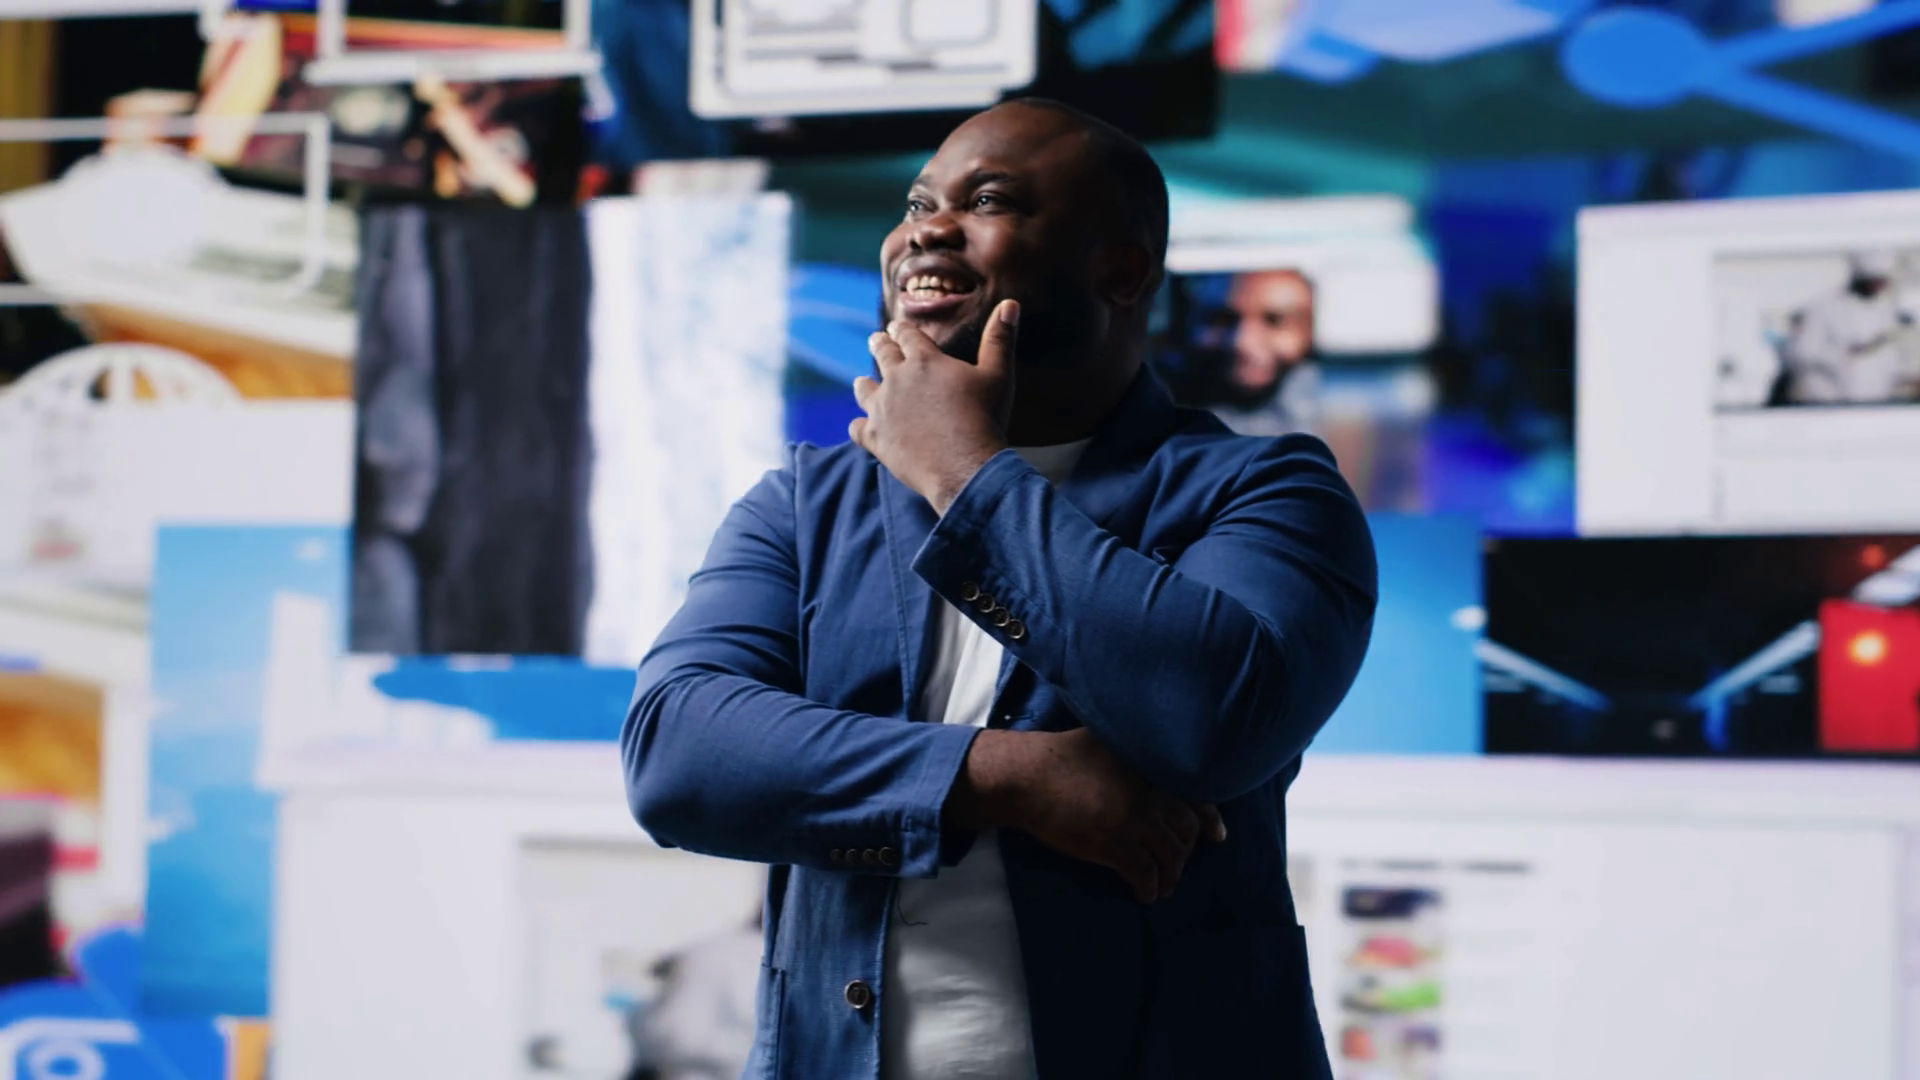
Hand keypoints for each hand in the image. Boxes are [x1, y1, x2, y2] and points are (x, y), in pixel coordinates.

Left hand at [850, 301, 1018, 514]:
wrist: (965, 465)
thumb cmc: (985, 419)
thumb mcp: (998, 375)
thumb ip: (999, 339)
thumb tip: (1010, 304)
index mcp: (925, 360)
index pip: (907, 336)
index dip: (902, 330)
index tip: (896, 326)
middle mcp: (897, 380)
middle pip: (883, 355)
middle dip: (880, 345)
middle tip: (876, 340)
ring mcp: (883, 410)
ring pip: (864, 390)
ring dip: (863, 385)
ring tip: (860, 382)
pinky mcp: (876, 438)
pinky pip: (858, 428)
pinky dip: (859, 427)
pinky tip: (860, 427)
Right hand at [949, 728, 1225, 903]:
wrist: (1027, 777)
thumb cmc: (1060, 755)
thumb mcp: (1106, 739)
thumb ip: (1133, 750)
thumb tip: (1149, 755)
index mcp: (1148, 767)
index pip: (1193, 795)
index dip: (1209, 818)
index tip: (1217, 835)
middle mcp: (1147, 793)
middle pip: (1184, 829)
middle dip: (1186, 850)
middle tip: (1179, 862)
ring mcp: (1131, 820)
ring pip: (1169, 855)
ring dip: (1171, 874)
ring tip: (1165, 885)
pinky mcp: (1112, 845)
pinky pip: (1144, 873)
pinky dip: (1149, 888)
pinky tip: (1146, 895)